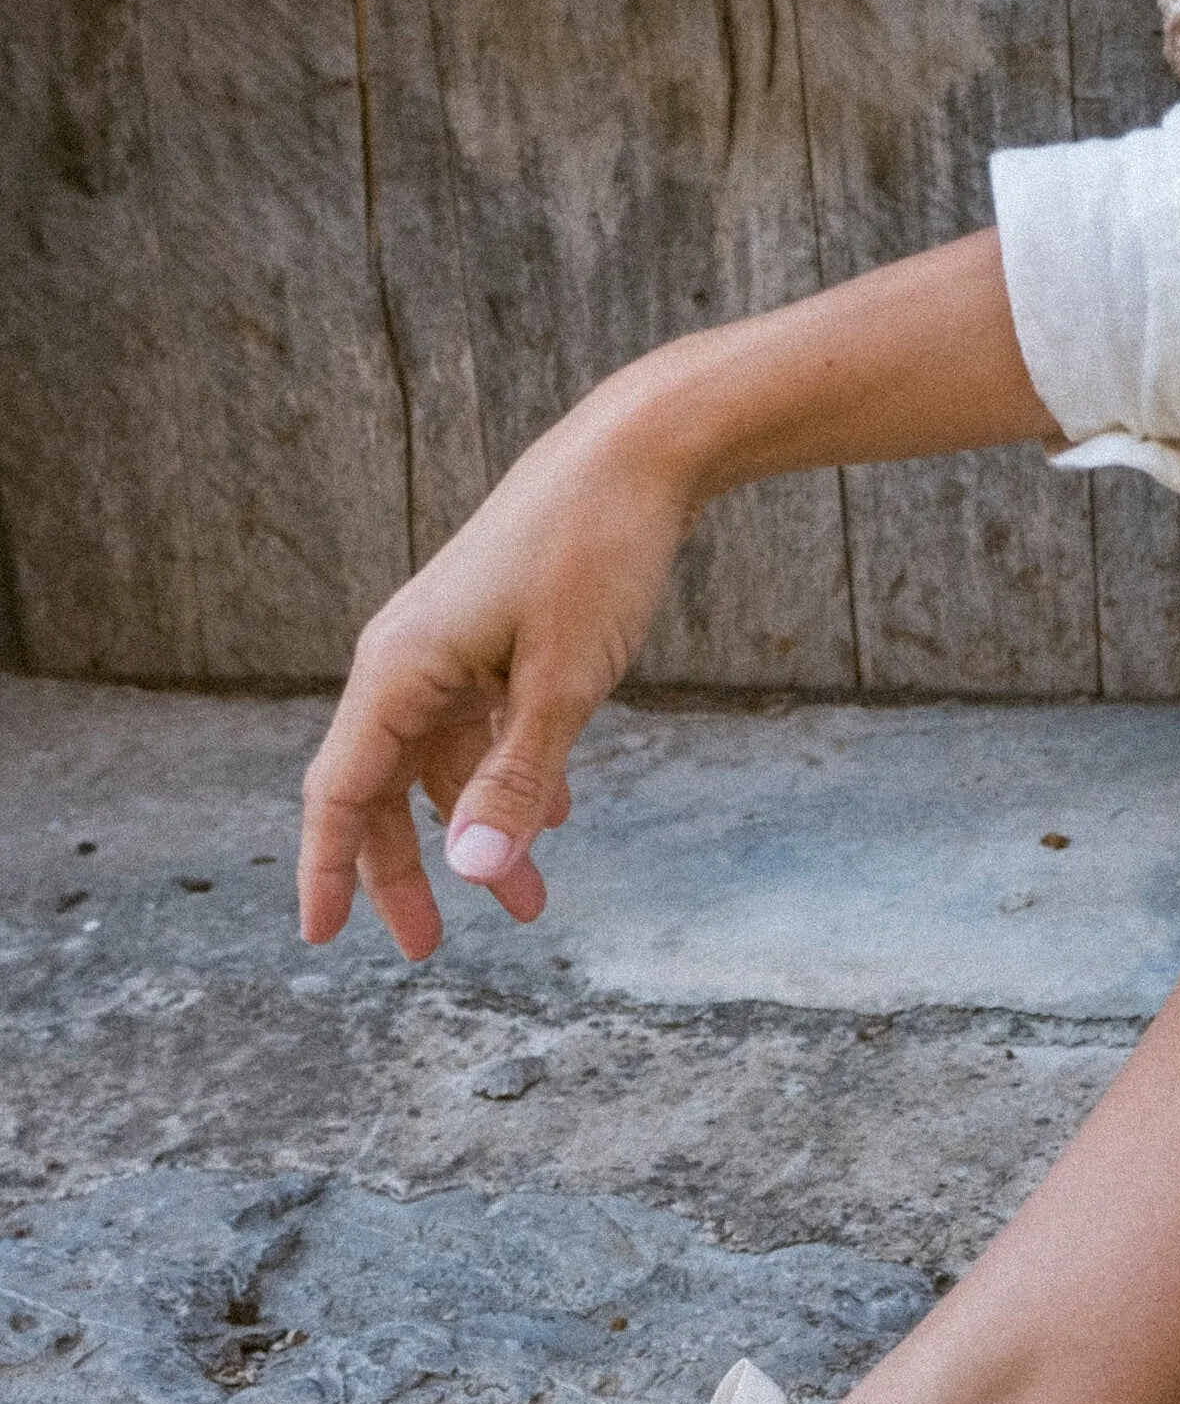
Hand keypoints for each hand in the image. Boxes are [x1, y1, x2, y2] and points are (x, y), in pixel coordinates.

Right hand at [299, 399, 692, 960]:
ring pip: (444, 765)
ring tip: (534, 905)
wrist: (635, 455)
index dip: (327, 868)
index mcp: (399, 668)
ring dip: (480, 833)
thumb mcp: (562, 684)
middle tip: (433, 948)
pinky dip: (510, 779)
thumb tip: (473, 874)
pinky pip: (483, 730)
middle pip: (386, 789)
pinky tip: (554, 820)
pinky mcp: (494, 638)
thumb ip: (515, 780)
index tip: (320, 937)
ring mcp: (451, 647)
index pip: (341, 790)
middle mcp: (408, 659)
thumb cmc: (592, 554)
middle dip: (408, 871)